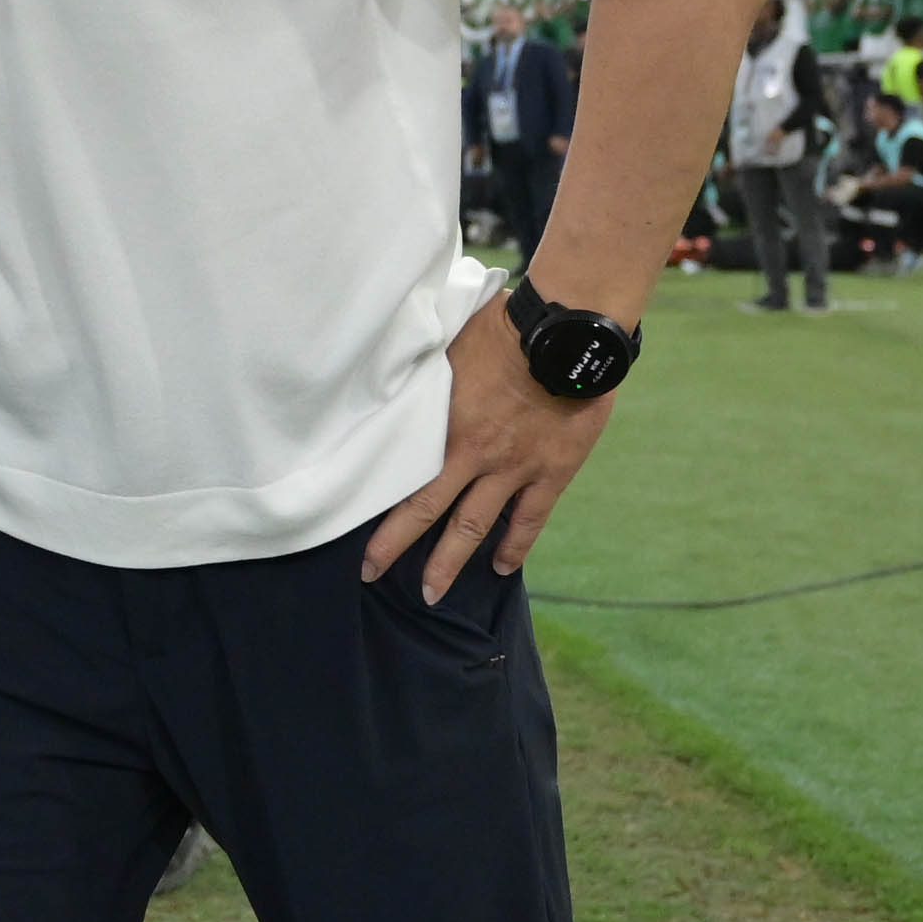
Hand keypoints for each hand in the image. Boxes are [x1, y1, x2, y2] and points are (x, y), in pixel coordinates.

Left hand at [363, 293, 615, 601]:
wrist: (566, 333)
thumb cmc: (502, 328)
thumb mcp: (447, 346)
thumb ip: (424, 374)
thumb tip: (391, 373)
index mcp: (444, 426)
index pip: (402, 479)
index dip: (380, 510)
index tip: (357, 533)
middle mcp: (475, 455)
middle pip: (430, 512)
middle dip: (400, 548)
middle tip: (376, 576)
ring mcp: (515, 468)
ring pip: (476, 526)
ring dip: (453, 561)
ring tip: (434, 593)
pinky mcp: (553, 471)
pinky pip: (531, 518)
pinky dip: (516, 545)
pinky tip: (502, 568)